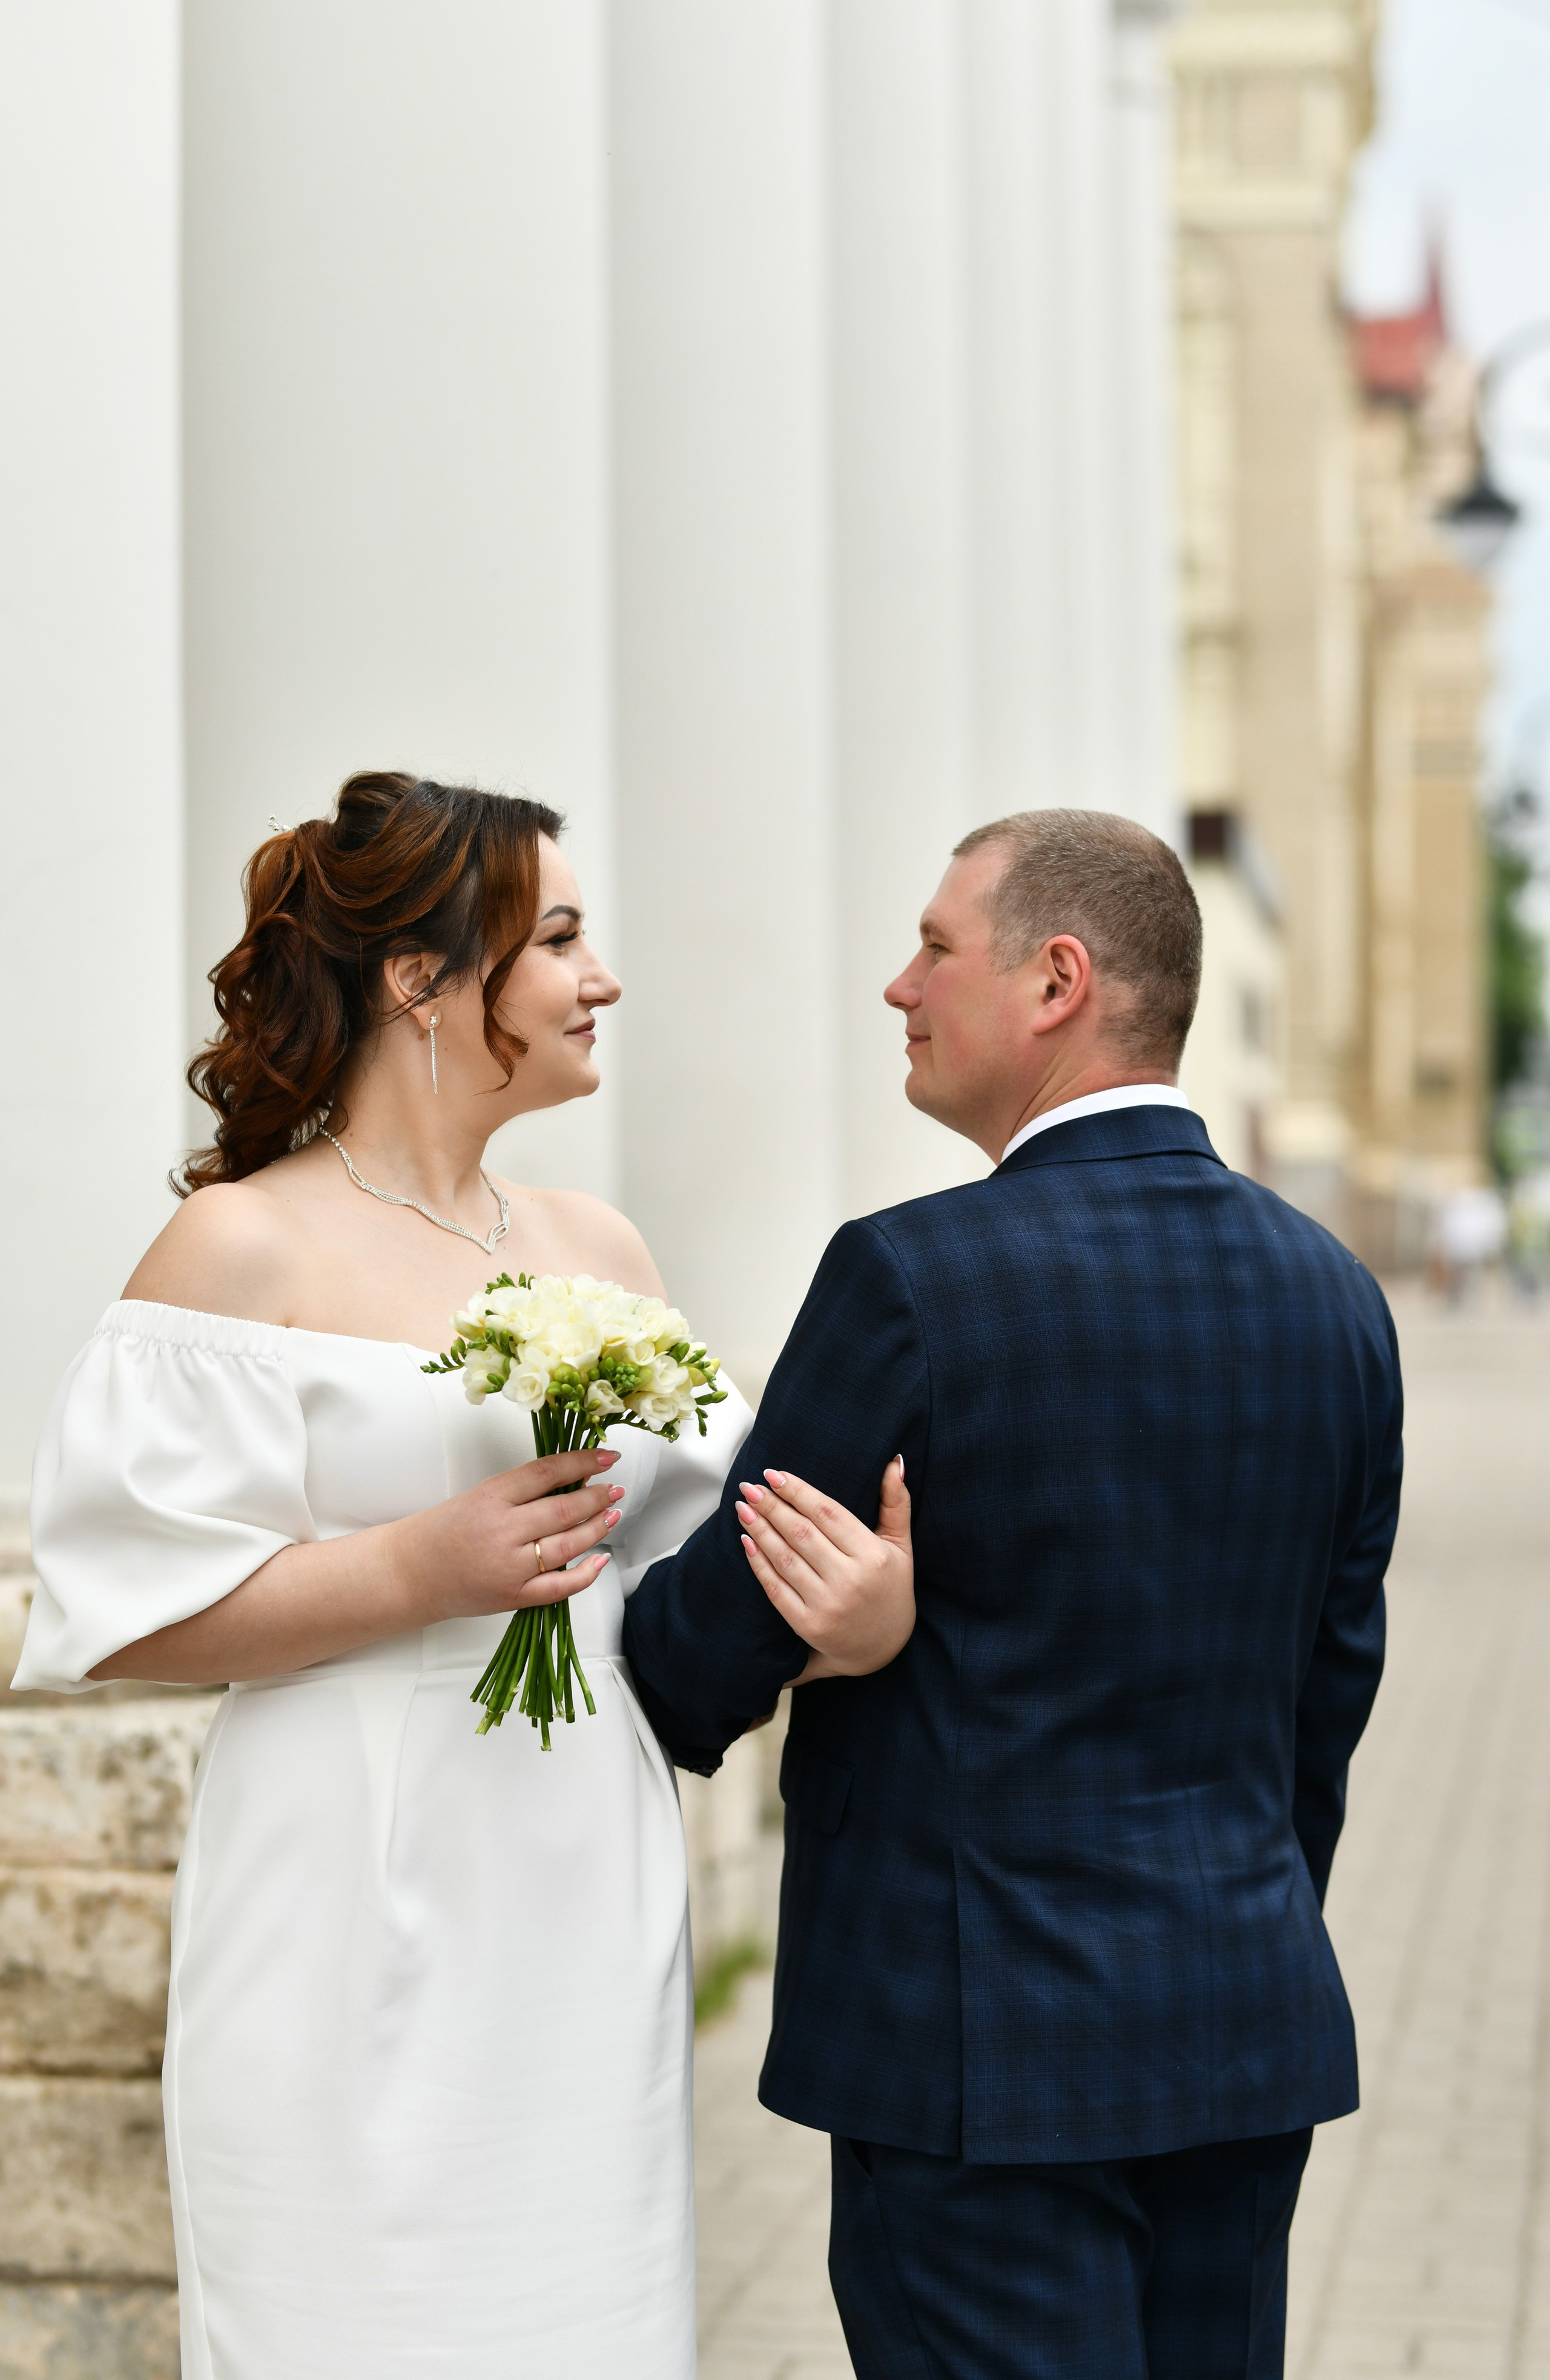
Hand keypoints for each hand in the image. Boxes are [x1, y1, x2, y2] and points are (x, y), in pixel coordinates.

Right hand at [400, 1448, 625, 1625]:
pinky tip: (600, 1559)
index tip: (605, 1457)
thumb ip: (522, 1490)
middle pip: (564, 1509)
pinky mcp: (513, 1597)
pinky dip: (585, 1574)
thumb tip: (573, 1478)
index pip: (547, 1472)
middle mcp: (502, 1532)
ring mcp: (509, 1568)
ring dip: (597, 1528)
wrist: (411, 1573)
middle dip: (597, 1497)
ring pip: (568, 1545)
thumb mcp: (480, 1495)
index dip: (582, 1461)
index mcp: (490, 1497)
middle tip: (614, 1488)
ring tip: (613, 1514)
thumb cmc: (443, 1531)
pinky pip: (560, 1587)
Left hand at [735, 1458, 913, 1680]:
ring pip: (785, 1558)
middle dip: (771, 1506)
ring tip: (743, 1508)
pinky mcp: (809, 1625)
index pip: (829, 1514)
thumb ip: (896, 1504)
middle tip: (749, 1486)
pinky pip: (776, 1588)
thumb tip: (893, 1462)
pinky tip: (747, 1542)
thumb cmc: (891, 1589)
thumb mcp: (902, 1547)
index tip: (773, 1474)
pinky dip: (759, 1564)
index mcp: (873, 1556)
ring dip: (760, 1530)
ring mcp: (828, 1605)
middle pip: (802, 1533)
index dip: (798, 1492)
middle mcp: (850, 1580)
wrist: (884, 1650)